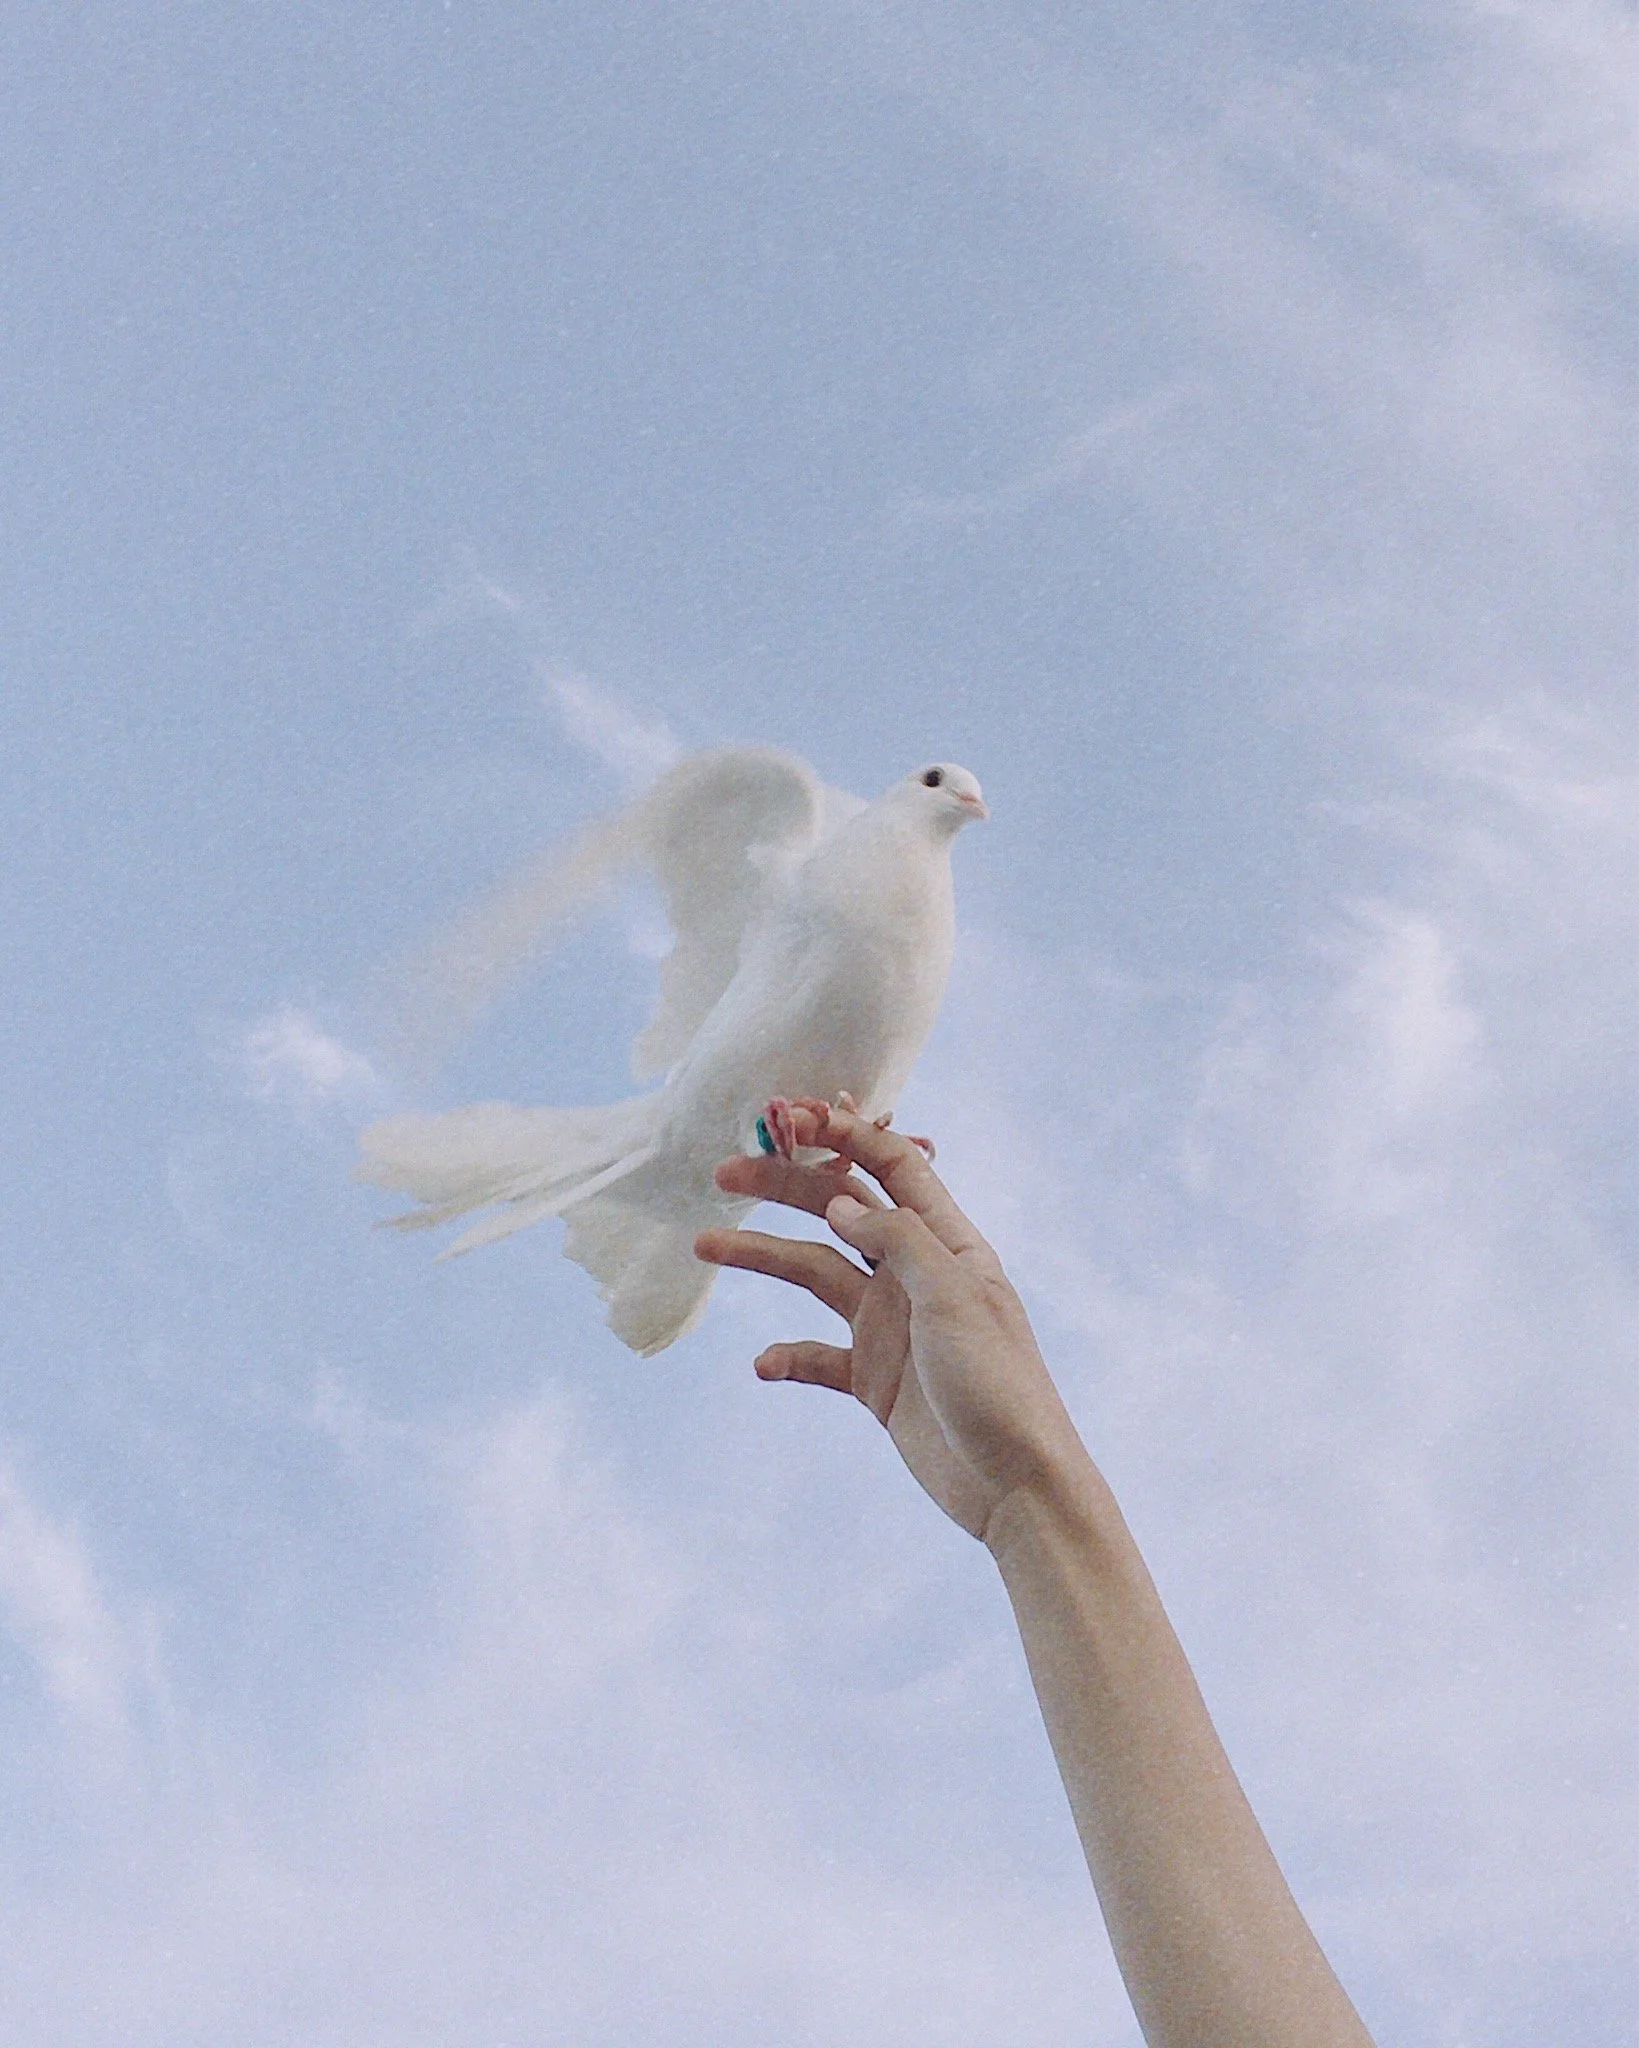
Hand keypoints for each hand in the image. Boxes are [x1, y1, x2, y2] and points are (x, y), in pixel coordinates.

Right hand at [694, 1103, 1089, 1543]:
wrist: (1016, 1486)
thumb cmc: (1000, 1384)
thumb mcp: (953, 1298)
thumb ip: (897, 1241)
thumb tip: (839, 1200)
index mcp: (946, 1243)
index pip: (892, 1167)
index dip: (845, 1135)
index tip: (790, 1115)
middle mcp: (914, 1275)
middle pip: (839, 1211)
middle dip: (785, 1185)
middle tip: (724, 1172)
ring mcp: (891, 1326)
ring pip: (814, 1274)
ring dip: (762, 1258)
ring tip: (705, 1245)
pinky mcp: (875, 1380)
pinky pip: (817, 1356)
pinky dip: (787, 1355)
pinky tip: (764, 1364)